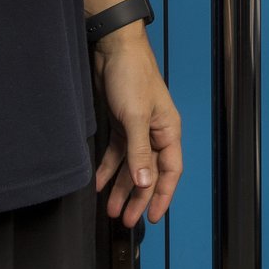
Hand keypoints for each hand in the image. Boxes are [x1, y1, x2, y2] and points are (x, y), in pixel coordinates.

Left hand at [92, 31, 181, 226]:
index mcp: (168, 131)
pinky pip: (116, 153)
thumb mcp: (136, 117)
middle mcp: (155, 133)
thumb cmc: (132, 76)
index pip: (170, 172)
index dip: (161, 196)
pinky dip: (108, 169)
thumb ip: (139, 152)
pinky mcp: (120, 123)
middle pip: (148, 173)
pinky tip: (99, 183)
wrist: (112, 47)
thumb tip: (145, 183)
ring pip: (131, 167)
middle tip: (125, 220)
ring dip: (121, 188)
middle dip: (137, 198)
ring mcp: (137, 129)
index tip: (153, 217)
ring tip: (110, 209)